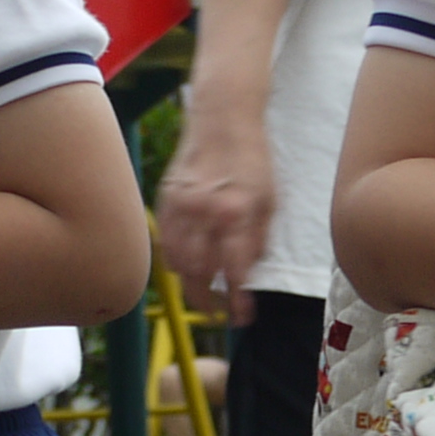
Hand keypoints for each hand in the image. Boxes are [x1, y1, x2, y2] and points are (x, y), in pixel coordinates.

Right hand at [156, 91, 278, 317]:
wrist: (223, 117)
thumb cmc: (253, 160)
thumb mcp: (270, 201)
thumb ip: (258, 240)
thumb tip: (247, 274)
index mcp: (236, 213)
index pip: (235, 271)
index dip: (238, 301)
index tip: (242, 318)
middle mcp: (205, 212)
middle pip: (199, 274)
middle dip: (209, 302)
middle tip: (219, 314)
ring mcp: (181, 205)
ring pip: (177, 262)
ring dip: (189, 286)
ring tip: (203, 297)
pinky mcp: (166, 198)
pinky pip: (164, 241)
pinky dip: (173, 261)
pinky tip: (185, 268)